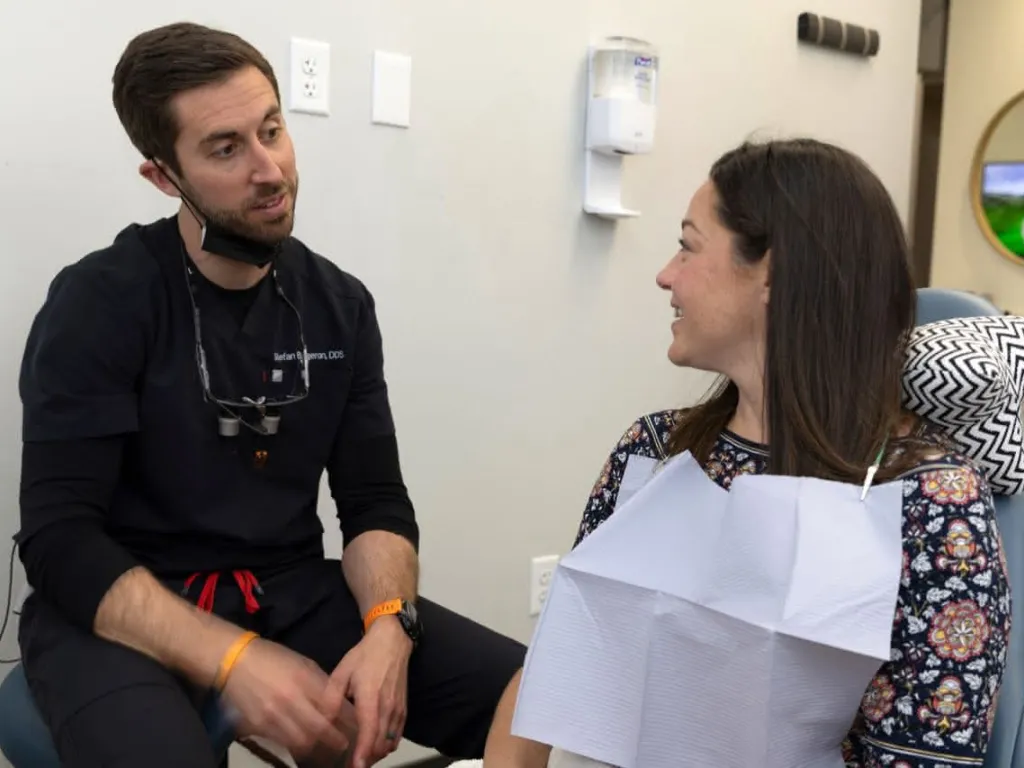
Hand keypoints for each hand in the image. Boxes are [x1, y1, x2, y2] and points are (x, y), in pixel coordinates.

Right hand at [220, 637, 351, 760]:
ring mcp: (273, 715)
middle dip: (335, 740)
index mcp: (305, 679)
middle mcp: (291, 699)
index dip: (347, 720)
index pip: (333, 706)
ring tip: (324, 749)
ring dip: (316, 747)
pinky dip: (294, 745)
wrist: (234, 661)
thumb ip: (320, 684)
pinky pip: (282, 742)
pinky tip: (301, 743)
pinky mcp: (258, 726)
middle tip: (343, 745)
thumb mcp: (303, 663)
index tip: (357, 727)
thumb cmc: (273, 658)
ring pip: (302, 742)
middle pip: (320, 729)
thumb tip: (337, 703)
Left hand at [323, 618, 413, 767]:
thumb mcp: (342, 672)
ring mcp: (398, 710)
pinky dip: (387, 745)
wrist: (392, 641)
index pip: (369, 736)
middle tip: (352, 765)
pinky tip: (375, 745)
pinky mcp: (404, 709)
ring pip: (390, 743)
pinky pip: (397, 735)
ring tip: (361, 757)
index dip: (362, 756)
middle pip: (380, 746)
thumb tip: (322, 720)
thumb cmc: (365, 656)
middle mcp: (387, 709)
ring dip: (377, 754)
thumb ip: (331, 698)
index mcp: (370, 701)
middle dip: (367, 760)